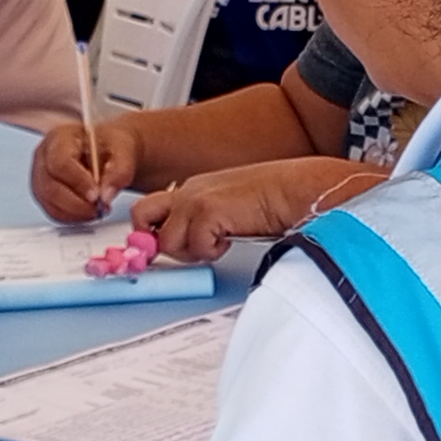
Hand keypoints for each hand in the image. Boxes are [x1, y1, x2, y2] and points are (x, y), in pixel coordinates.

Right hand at [31, 115, 143, 224]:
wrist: (109, 151)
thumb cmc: (110, 145)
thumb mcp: (123, 150)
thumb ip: (119, 170)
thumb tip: (106, 195)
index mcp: (60, 138)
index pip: (60, 162)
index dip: (77, 182)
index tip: (96, 195)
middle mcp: (44, 157)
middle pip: (49, 187)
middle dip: (76, 203)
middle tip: (100, 207)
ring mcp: (41, 177)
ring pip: (49, 203)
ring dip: (76, 212)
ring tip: (99, 209)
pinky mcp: (45, 195)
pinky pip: (53, 212)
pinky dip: (73, 217)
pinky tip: (90, 212)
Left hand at [133, 158, 378, 262]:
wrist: (298, 191)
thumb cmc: (277, 200)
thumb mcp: (233, 213)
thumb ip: (208, 225)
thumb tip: (194, 248)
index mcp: (195, 188)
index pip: (152, 210)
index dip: (155, 233)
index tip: (166, 249)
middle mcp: (188, 190)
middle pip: (142, 217)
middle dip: (156, 240)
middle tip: (185, 250)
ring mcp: (193, 199)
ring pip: (167, 242)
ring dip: (192, 251)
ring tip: (220, 244)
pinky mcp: (205, 212)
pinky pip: (193, 247)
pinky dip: (211, 252)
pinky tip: (230, 240)